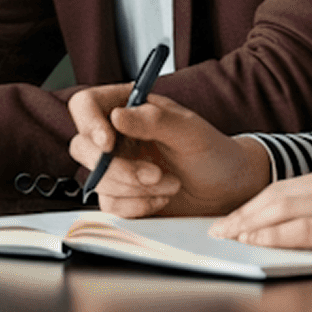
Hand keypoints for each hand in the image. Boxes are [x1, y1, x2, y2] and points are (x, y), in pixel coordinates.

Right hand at [66, 89, 272, 216]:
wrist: (228, 190)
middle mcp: (116, 136)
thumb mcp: (190, 131)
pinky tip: (162, 198)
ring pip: (97, 180)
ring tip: (171, 183)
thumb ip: (154, 120)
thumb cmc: (213, 152)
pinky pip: (111, 205)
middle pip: (83, 148)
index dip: (88, 123)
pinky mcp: (122, 195)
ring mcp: (116, 167)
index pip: (85, 105)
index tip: (108, 142)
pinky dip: (139, 206)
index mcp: (128, 108)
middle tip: (155, 174)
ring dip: (136, 188)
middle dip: (119, 168)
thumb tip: (117, 116)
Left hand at [210, 159, 311, 273]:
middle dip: (244, 213)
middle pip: (279, 194)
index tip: (236, 216)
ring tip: (227, 239)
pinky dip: (275, 237)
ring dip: (250, 225)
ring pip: (284, 210)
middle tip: (218, 230)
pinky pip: (306, 231)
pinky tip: (256, 244)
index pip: (291, 185)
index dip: (259, 201)